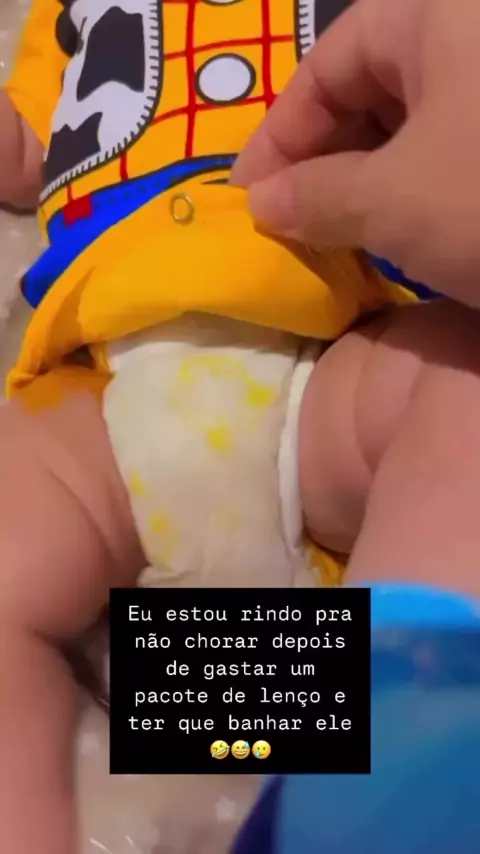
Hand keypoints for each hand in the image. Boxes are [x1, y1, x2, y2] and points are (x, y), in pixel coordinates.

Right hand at [232, 0, 479, 306]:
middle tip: (289, 224)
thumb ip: (316, 196)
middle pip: (370, 92)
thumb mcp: (392, 199)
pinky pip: (452, 150)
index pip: (326, 66)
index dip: (277, 137)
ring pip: (412, 126)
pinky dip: (416, 190)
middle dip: (323, 162)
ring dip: (367, 183)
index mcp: (434, 12)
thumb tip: (264, 205)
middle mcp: (469, 34)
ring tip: (336, 239)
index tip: (247, 199)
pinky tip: (396, 237)